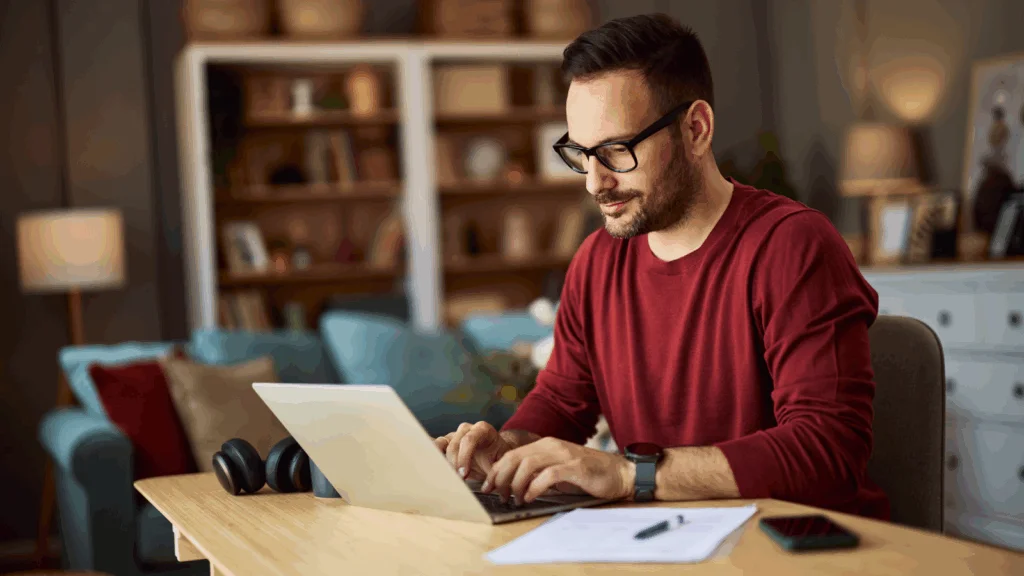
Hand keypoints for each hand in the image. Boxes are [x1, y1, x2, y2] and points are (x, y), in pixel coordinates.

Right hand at [433, 421, 513, 480]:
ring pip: (441, 444)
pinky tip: (429, 466)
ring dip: (441, 461)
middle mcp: (467, 429)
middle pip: (454, 444)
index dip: (464, 457)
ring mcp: (454, 435)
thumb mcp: (500, 464)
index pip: (470, 439)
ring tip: (443, 475)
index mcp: (482, 430)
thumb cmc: (497, 459)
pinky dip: (430, 455)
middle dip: (453, 463)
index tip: (464, 474)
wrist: (494, 457)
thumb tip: (489, 485)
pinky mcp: (445, 443)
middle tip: (456, 479)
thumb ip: (495, 472)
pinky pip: (434, 446)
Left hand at [482, 437, 634, 504]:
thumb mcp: (558, 471)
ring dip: (515, 484)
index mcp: (546, 445)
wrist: (620, 474)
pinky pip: (548, 475)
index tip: (487, 486)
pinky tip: (530, 498)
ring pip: (527, 465)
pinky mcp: (575, 467)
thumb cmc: (589, 476)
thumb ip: (539, 473)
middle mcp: (552, 446)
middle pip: (515, 458)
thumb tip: (513, 486)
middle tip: (496, 495)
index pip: (512, 454)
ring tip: (513, 499)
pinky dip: (534, 487)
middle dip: (500, 478)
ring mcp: (564, 455)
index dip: (496, 471)